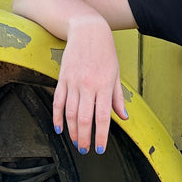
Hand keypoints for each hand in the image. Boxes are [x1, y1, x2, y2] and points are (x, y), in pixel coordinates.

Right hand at [53, 14, 127, 153]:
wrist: (88, 31)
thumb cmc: (106, 52)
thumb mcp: (116, 74)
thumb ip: (118, 98)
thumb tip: (124, 117)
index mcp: (105, 86)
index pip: (103, 117)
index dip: (101, 136)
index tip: (100, 149)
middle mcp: (88, 86)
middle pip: (84, 118)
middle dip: (84, 138)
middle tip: (84, 150)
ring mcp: (73, 82)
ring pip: (70, 113)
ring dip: (72, 130)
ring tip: (75, 141)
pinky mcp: (62, 78)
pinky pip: (58, 101)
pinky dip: (57, 116)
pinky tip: (60, 128)